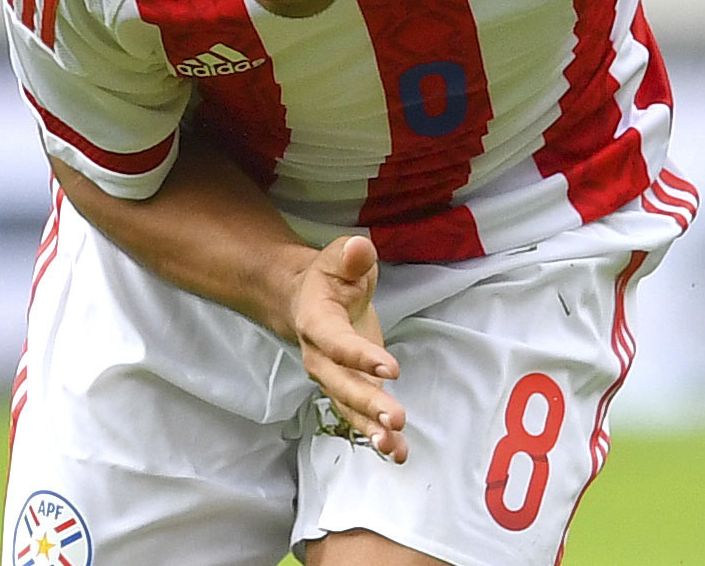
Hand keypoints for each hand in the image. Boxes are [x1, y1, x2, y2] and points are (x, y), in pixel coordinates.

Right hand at [275, 231, 403, 461]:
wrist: (306, 300)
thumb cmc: (330, 276)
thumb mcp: (339, 256)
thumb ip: (350, 256)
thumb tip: (359, 250)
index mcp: (316, 321)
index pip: (336, 342)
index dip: (360, 356)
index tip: (391, 369)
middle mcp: (319, 357)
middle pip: (341, 384)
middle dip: (368, 403)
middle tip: (396, 418)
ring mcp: (333, 378)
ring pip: (349, 408)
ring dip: (371, 429)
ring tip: (394, 447)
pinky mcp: (349, 390)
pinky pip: (359, 418)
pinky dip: (377, 437)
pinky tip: (398, 453)